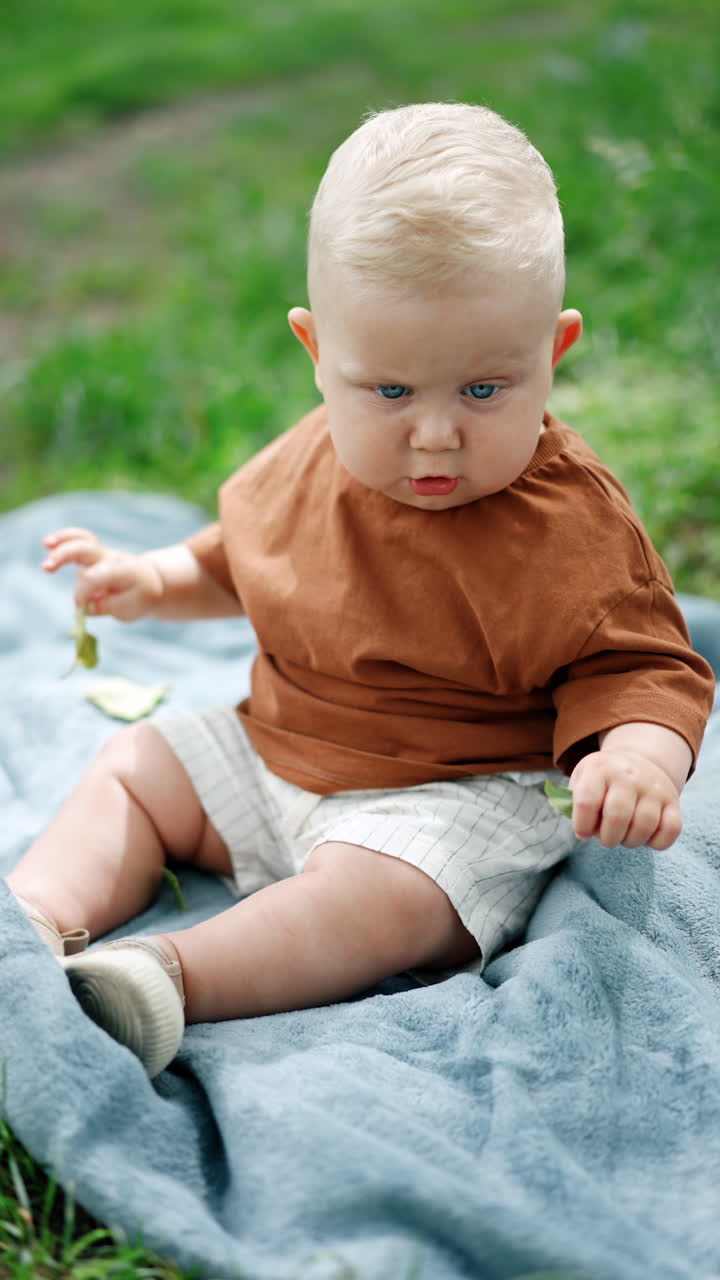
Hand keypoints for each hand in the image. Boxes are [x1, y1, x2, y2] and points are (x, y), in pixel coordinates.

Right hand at [42, 527, 162, 621]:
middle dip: (64, 556)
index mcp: (125, 571)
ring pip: (82, 540)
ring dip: (61, 544)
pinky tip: (47, 543)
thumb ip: (108, 607)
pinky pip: (80, 539)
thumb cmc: (139, 596)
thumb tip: (86, 607)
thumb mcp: (131, 608)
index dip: (83, 593)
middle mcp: (111, 558)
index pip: (95, 577)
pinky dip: (64, 538)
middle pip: (86, 550)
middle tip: (47, 567)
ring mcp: (102, 553)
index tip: (81, 610)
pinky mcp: (92, 553)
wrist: (150, 581)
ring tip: (45, 546)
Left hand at [569, 748, 682, 850]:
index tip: (583, 833)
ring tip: (624, 836)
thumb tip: (583, 832)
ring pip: (644, 826)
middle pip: (617, 816)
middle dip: (608, 838)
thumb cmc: (603, 780)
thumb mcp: (582, 780)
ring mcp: (654, 787)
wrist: (638, 761)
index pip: (587, 802)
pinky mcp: (673, 800)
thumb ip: (574, 805)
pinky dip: (656, 843)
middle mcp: (628, 775)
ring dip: (630, 841)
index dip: (582, 825)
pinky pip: (671, 830)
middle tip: (606, 838)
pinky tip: (645, 837)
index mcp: (600, 768)